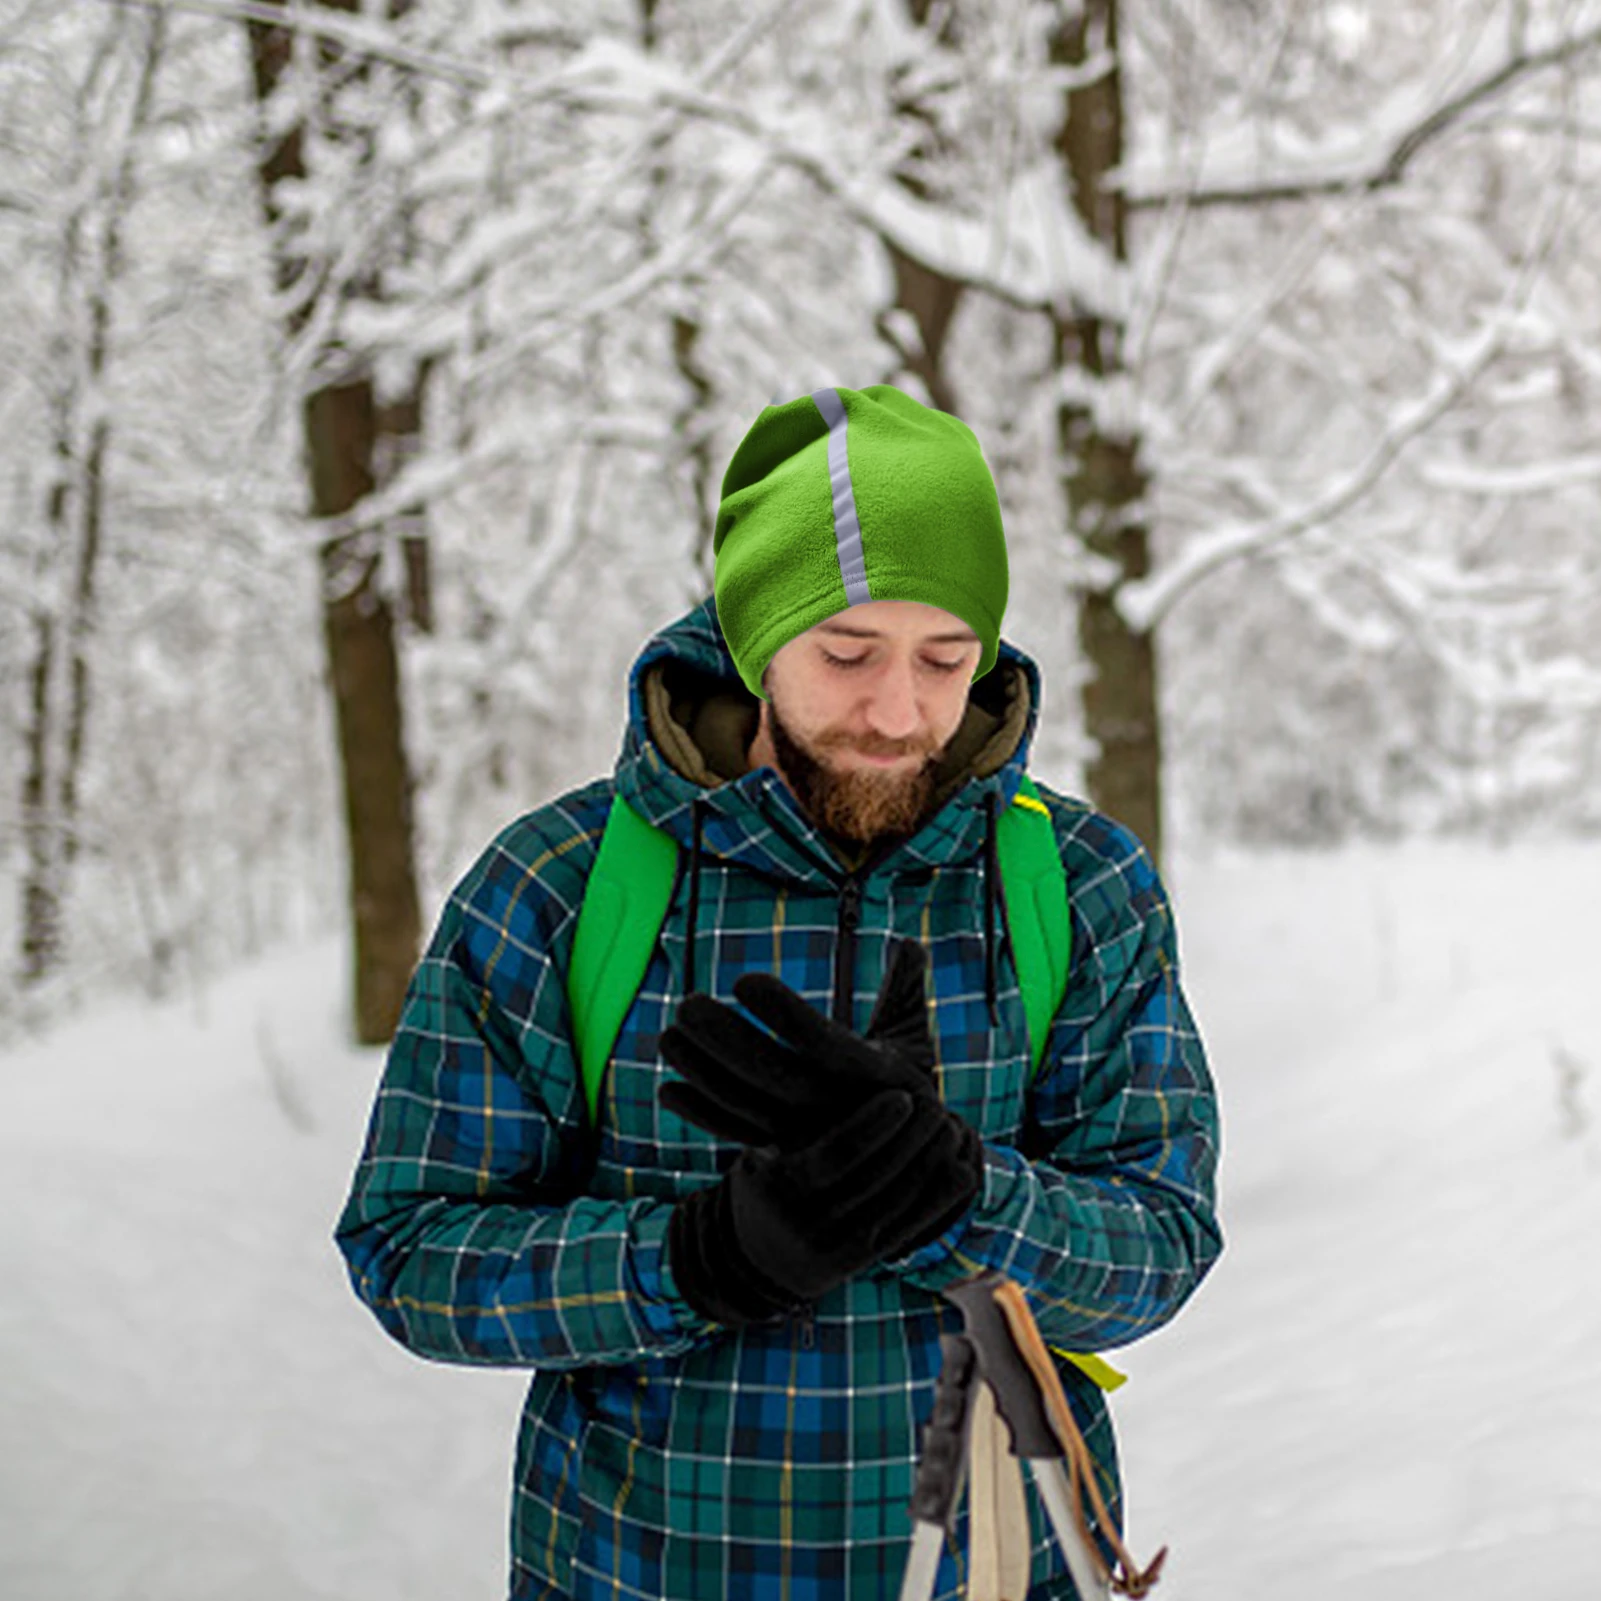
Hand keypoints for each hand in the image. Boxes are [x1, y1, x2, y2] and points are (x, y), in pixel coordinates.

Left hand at [659, 938, 939, 1149]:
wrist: (903, 1164)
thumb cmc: (901, 1086)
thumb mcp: (914, 1038)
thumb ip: (907, 989)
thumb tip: (912, 944)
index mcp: (870, 1074)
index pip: (822, 1043)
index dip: (783, 1014)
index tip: (744, 981)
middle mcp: (833, 1107)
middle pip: (771, 1075)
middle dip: (724, 1039)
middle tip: (687, 1005)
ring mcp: (803, 1132)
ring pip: (745, 1104)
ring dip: (702, 1072)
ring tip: (667, 1039)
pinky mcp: (780, 1150)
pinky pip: (736, 1134)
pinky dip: (701, 1116)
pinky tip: (667, 1092)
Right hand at [668, 1086, 981, 1327]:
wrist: (761, 1254)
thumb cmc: (768, 1177)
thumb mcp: (765, 1146)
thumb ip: (789, 1107)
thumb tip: (816, 1040)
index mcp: (776, 1186)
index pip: (838, 1153)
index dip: (874, 1124)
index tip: (904, 1095)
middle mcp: (805, 1224)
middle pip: (876, 1177)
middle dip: (913, 1140)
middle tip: (937, 1105)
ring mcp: (835, 1248)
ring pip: (898, 1203)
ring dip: (932, 1164)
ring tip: (952, 1127)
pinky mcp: (862, 1263)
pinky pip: (909, 1230)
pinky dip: (940, 1201)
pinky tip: (963, 1171)